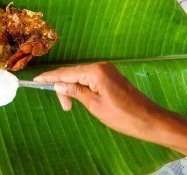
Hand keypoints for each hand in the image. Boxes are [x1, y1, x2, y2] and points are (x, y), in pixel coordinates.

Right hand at [33, 62, 168, 141]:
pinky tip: (78, 96)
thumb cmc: (123, 116)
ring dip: (73, 89)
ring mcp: (107, 71)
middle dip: (63, 87)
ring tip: (70, 105)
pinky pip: (90, 79)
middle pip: (73, 73)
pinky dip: (82, 87)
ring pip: (81, 76)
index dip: (50, 77)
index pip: (67, 72)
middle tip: (65, 107)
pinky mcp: (111, 77)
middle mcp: (101, 66)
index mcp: (95, 71)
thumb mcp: (94, 105)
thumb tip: (58, 84)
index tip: (36, 80)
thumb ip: (75, 92)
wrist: (150, 120)